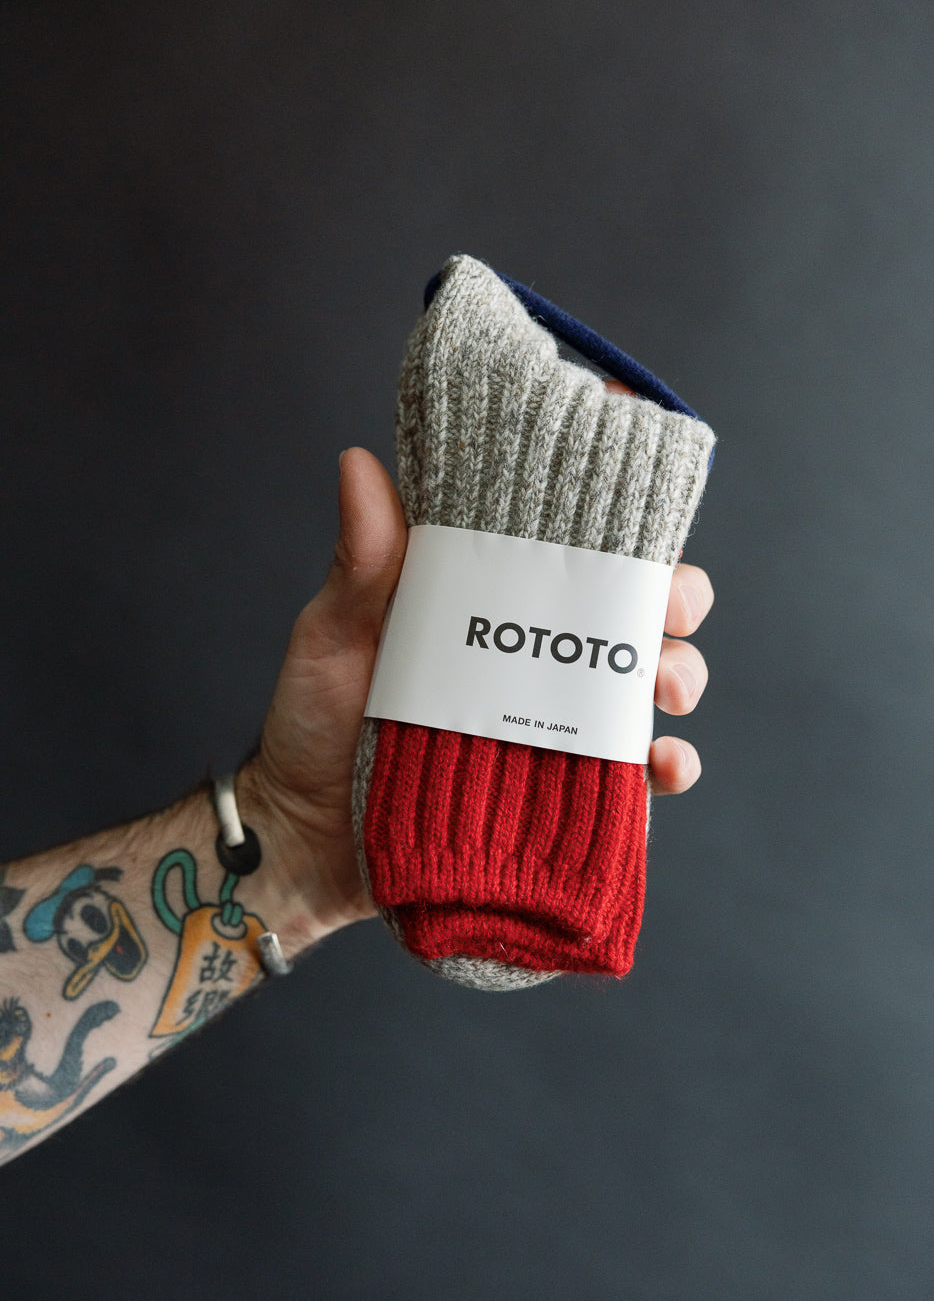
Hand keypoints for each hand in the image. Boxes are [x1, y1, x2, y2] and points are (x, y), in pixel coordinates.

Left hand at [249, 392, 713, 939]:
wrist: (307, 838)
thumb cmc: (313, 722)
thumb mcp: (334, 634)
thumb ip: (362, 562)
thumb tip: (359, 462)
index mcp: (491, 601)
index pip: (570, 544)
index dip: (619, 516)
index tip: (639, 512)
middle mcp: (535, 655)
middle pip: (634, 609)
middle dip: (675, 600)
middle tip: (665, 610)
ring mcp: (554, 722)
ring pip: (653, 683)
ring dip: (679, 675)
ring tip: (661, 690)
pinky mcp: (567, 789)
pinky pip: (641, 778)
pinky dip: (670, 768)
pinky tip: (660, 766)